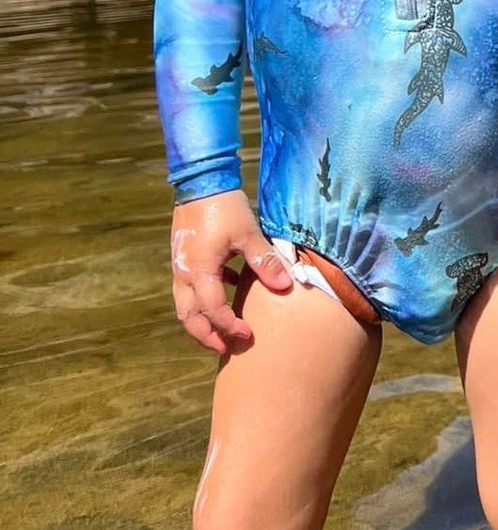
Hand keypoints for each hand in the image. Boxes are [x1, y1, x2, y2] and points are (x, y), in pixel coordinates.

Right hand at [170, 188, 292, 352]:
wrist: (201, 181)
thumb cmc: (224, 207)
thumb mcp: (248, 234)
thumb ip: (265, 262)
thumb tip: (285, 287)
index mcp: (199, 272)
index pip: (213, 311)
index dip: (229, 326)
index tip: (248, 335)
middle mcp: (184, 274)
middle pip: (188, 317)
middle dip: (205, 336)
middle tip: (225, 347)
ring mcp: (180, 265)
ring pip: (185, 304)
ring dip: (202, 320)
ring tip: (223, 329)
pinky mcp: (184, 256)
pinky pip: (190, 287)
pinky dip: (205, 296)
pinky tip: (228, 288)